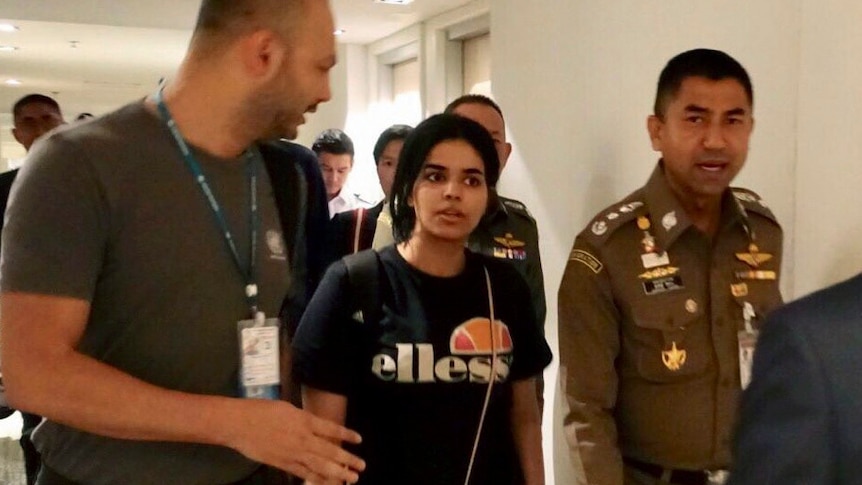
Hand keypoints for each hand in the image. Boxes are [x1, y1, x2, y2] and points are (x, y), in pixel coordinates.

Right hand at [227, 400, 363, 482]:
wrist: (239, 423)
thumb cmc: (261, 411)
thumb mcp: (288, 408)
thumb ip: (303, 418)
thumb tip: (314, 425)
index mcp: (305, 420)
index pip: (331, 429)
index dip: (347, 435)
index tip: (359, 440)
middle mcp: (303, 438)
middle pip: (330, 451)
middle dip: (348, 459)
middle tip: (362, 466)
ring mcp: (293, 453)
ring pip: (321, 465)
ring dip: (338, 472)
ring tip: (352, 478)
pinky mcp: (283, 464)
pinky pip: (304, 473)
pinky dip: (317, 479)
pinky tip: (327, 482)